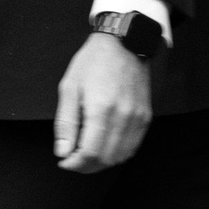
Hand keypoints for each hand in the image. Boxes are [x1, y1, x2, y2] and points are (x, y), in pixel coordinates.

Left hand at [54, 30, 151, 173]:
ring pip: (121, 156)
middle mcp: (123, 116)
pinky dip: (117, 153)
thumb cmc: (93, 62)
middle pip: (106, 159)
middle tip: (73, 159)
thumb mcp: (69, 87)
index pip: (90, 153)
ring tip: (87, 154)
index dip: (75, 164)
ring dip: (102, 162)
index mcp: (101, 109)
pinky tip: (105, 146)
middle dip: (86, 166)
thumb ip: (66, 123)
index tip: (64, 161)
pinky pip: (133, 146)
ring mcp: (137, 118)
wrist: (124, 43)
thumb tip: (63, 152)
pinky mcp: (145, 117)